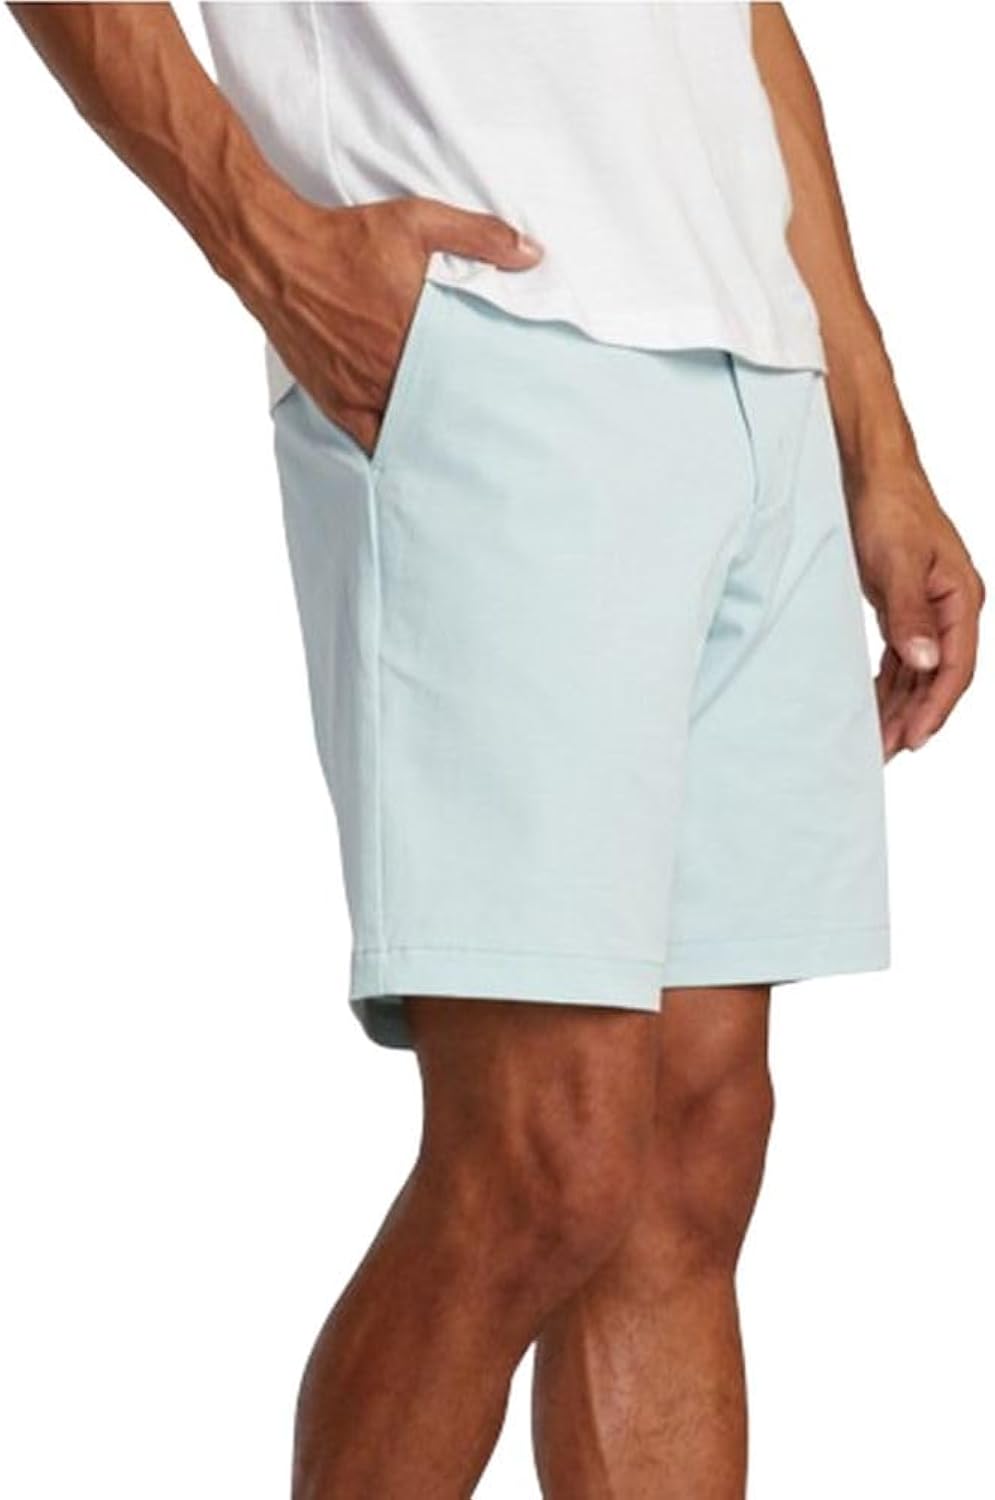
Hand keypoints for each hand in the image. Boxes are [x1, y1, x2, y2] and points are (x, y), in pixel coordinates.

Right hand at [246, 194, 542, 455]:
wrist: (279, 256)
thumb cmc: (347, 237)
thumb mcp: (418, 221)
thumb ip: (480, 237)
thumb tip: (532, 253)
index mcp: (417, 331)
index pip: (468, 377)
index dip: (492, 394)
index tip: (514, 404)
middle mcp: (389, 369)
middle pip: (440, 410)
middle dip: (465, 421)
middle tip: (494, 436)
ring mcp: (361, 391)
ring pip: (408, 431)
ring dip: (431, 438)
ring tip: (459, 452)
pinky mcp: (336, 401)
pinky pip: (369, 440)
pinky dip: (391, 449)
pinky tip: (410, 457)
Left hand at [850, 470, 984, 757]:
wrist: (872, 475)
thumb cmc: (890, 508)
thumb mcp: (897, 561)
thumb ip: (909, 613)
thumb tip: (926, 660)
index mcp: (962, 599)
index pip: (955, 668)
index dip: (935, 708)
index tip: (913, 741)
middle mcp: (951, 610)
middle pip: (937, 678)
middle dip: (913, 717)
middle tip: (883, 752)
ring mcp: (929, 612)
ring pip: (919, 674)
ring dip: (900, 707)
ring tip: (876, 741)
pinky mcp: (904, 611)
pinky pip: (902, 660)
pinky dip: (889, 686)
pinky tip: (874, 708)